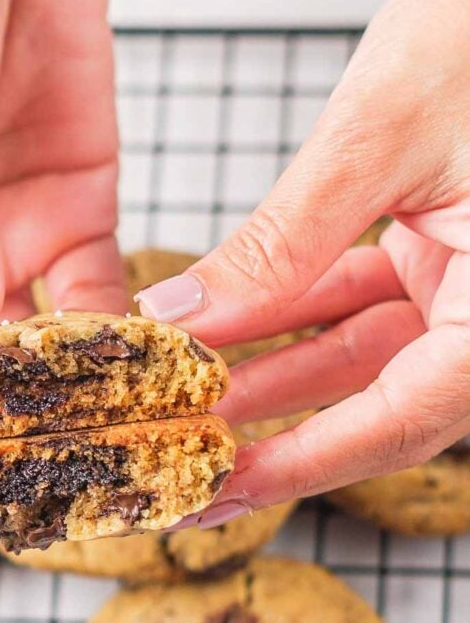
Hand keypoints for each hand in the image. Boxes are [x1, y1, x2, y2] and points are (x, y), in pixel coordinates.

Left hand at [137, 0, 469, 525]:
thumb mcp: (383, 134)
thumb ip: (283, 239)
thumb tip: (184, 316)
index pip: (402, 417)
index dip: (303, 461)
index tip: (218, 489)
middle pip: (372, 403)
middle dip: (273, 432)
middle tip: (184, 467)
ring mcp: (467, 284)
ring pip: (354, 356)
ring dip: (267, 374)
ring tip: (181, 402)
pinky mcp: (438, 251)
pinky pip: (353, 300)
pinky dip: (286, 312)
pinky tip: (219, 327)